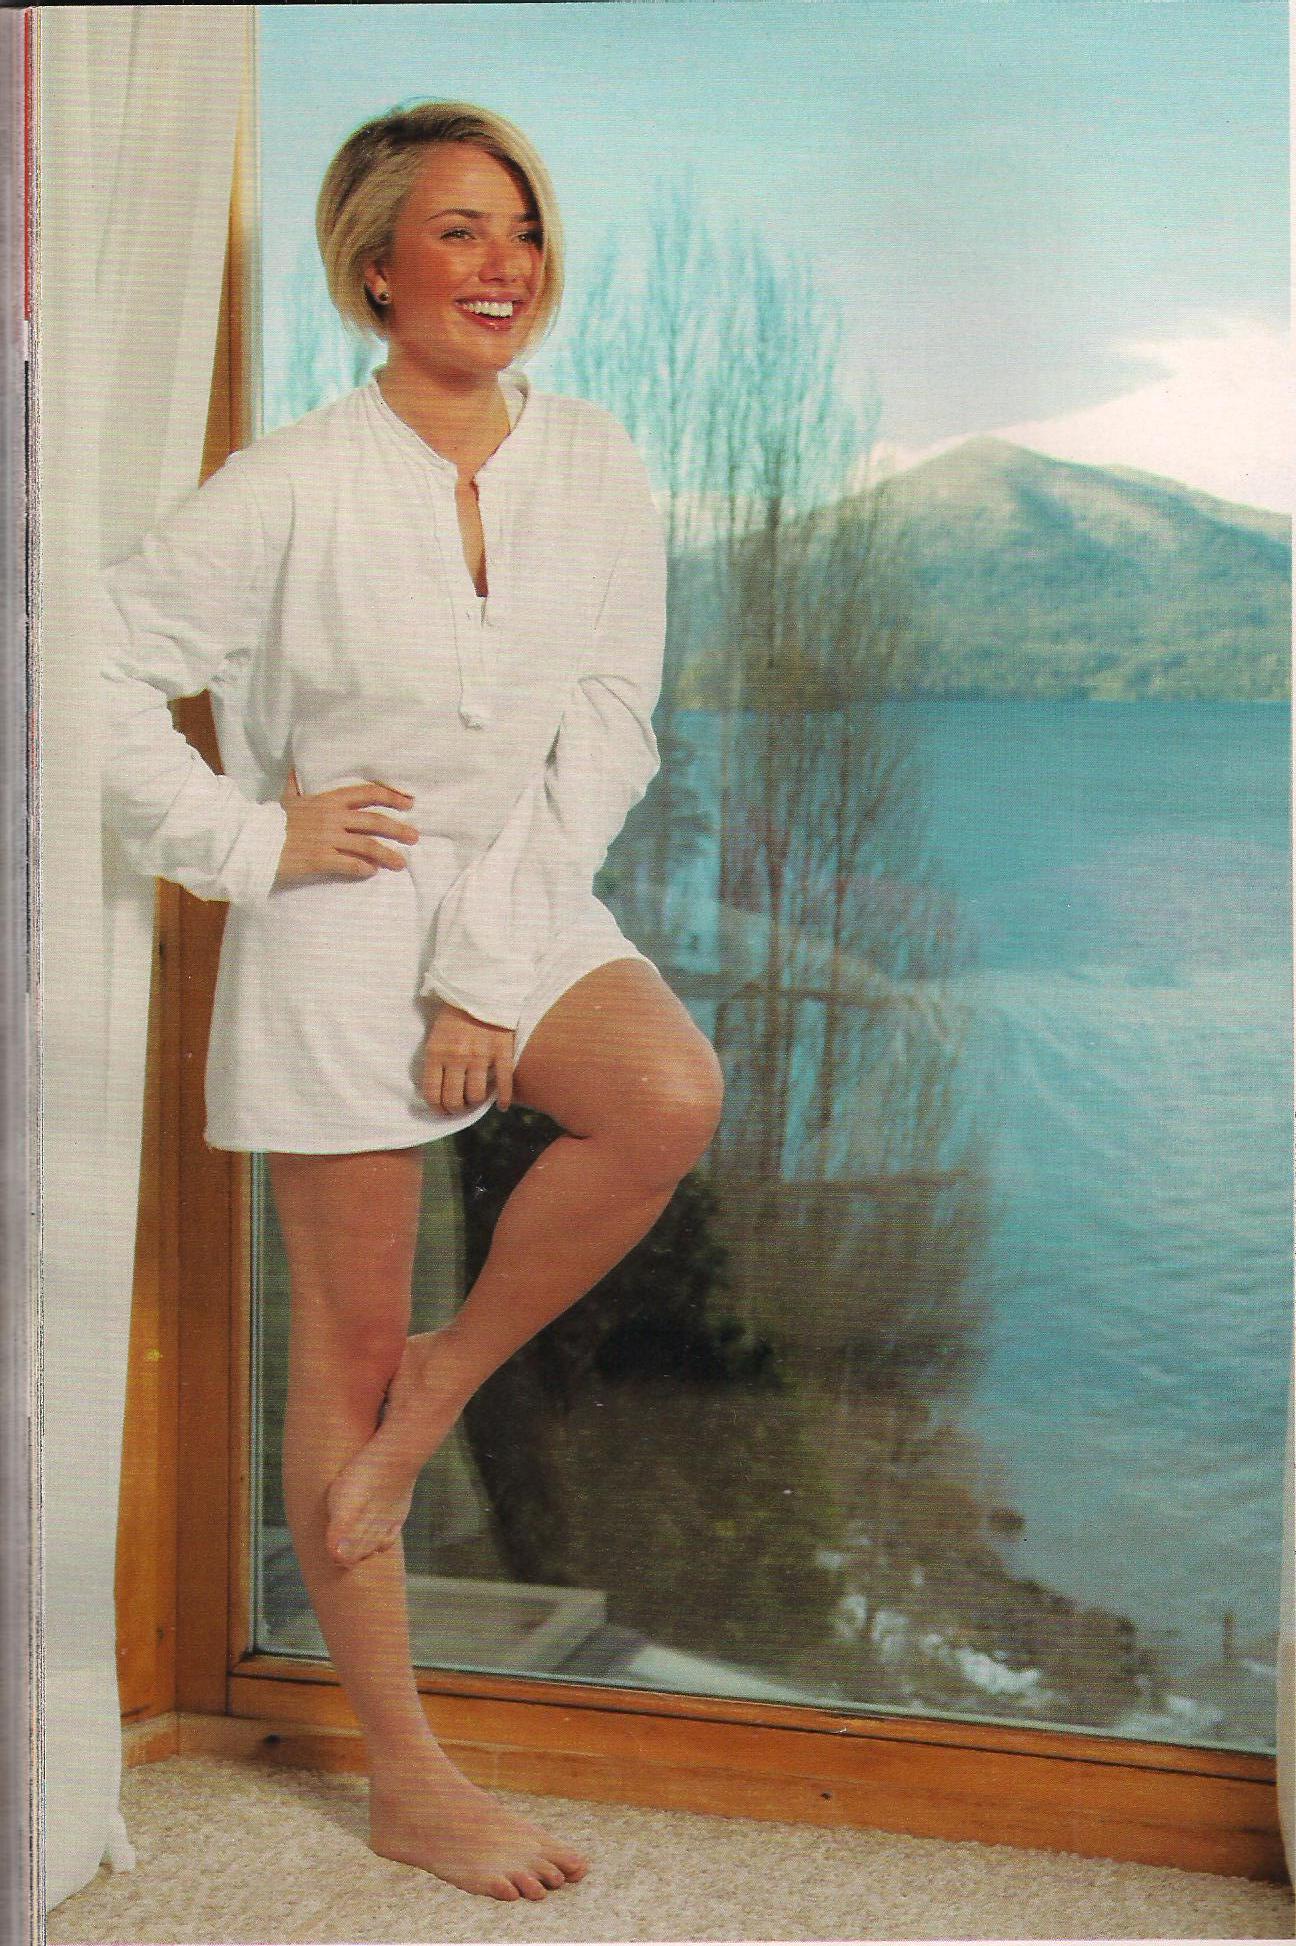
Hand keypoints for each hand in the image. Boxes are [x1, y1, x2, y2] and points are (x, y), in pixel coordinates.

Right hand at [274, 768, 418, 887]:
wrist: (252, 840)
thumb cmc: (271, 821)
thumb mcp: (286, 799)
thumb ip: (296, 786)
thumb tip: (295, 768)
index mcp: (328, 800)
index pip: (367, 794)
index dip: (391, 797)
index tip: (409, 803)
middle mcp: (332, 817)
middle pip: (374, 821)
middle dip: (398, 829)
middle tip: (415, 837)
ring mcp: (327, 838)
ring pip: (367, 845)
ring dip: (387, 855)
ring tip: (401, 863)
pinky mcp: (320, 859)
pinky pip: (350, 864)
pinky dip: (364, 868)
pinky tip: (371, 872)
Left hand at [422, 1001, 514, 1114]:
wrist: (481, 989)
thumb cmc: (456, 1013)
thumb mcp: (436, 1035)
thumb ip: (436, 1059)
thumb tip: (438, 1089)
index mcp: (436, 1052)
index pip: (432, 1092)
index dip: (437, 1108)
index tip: (442, 1111)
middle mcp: (456, 1057)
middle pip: (453, 1098)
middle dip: (456, 1109)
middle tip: (460, 1108)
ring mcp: (480, 1055)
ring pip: (476, 1095)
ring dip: (476, 1103)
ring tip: (477, 1101)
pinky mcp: (501, 1052)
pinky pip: (504, 1084)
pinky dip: (504, 1099)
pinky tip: (502, 1106)